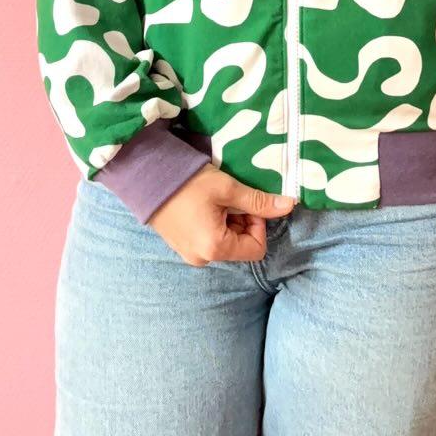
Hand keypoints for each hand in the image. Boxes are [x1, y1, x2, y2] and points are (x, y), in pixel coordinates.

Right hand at [147, 164, 295, 265]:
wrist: (145, 177)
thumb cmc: (187, 182)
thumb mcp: (227, 189)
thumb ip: (259, 202)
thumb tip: (290, 205)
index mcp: (215, 248)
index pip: (257, 248)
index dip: (258, 225)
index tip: (247, 203)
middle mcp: (202, 258)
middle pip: (241, 245)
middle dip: (243, 221)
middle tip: (230, 198)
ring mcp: (190, 254)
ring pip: (226, 241)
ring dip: (228, 220)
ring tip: (213, 199)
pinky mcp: (182, 245)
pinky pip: (209, 239)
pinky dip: (214, 223)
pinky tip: (203, 204)